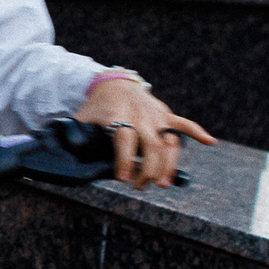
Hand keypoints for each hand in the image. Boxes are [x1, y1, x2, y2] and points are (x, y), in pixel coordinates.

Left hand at [76, 78, 215, 189]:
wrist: (114, 81)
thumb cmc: (96, 106)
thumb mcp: (82, 118)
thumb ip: (73, 135)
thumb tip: (58, 153)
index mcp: (117, 116)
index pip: (123, 138)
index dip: (125, 159)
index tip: (124, 179)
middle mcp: (139, 114)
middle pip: (150, 144)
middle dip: (148, 168)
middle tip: (142, 187)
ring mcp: (155, 114)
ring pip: (168, 140)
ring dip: (169, 163)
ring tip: (163, 184)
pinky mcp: (166, 114)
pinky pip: (184, 123)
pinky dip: (197, 132)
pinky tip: (210, 142)